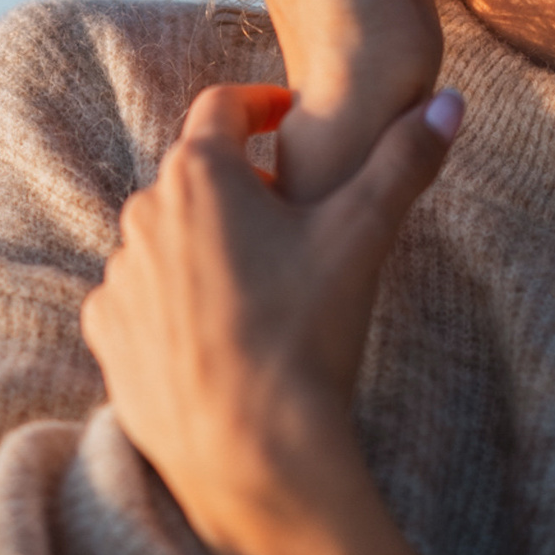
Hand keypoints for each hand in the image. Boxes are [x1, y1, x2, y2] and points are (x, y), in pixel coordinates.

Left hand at [81, 83, 466, 554]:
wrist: (254, 455)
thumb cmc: (306, 333)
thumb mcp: (364, 235)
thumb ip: (404, 160)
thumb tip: (447, 99)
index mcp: (200, 173)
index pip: (222, 107)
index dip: (259, 104)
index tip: (285, 116)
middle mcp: (144, 212)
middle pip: (194, 175)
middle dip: (239, 183)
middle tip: (290, 215)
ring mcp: (120, 275)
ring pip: (167, 237)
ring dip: (204, 243)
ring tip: (259, 282)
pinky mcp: (107, 333)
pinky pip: (141, 295)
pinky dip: (174, 298)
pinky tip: (219, 329)